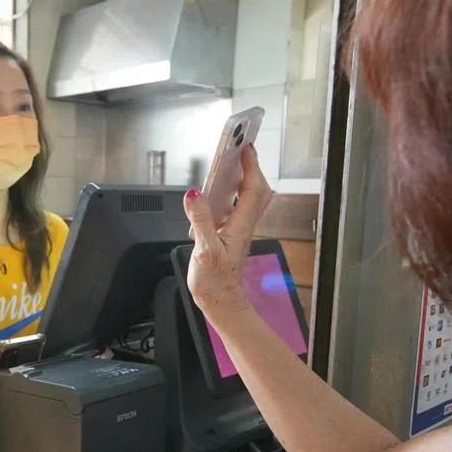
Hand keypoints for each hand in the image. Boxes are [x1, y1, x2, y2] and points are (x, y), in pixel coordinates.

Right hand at [183, 145, 273, 319]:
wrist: (221, 303)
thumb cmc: (216, 282)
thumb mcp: (204, 250)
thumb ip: (200, 220)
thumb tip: (194, 194)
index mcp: (240, 225)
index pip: (252, 188)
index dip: (251, 166)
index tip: (245, 147)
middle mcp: (243, 225)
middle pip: (257, 190)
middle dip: (252, 168)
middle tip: (243, 149)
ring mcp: (238, 230)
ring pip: (249, 198)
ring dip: (245, 179)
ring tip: (234, 164)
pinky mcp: (231, 235)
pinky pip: (237, 208)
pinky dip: (232, 194)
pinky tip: (219, 194)